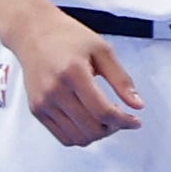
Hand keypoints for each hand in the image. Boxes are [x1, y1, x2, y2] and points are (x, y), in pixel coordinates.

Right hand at [8, 7, 144, 145]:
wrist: (33, 32)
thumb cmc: (67, 37)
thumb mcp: (102, 50)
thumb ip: (121, 79)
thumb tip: (137, 105)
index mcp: (73, 72)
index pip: (103, 111)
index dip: (124, 121)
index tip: (135, 121)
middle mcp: (55, 90)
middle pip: (91, 129)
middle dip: (112, 128)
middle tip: (120, 117)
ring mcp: (43, 102)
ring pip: (78, 138)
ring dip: (97, 134)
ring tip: (104, 118)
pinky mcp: (37, 109)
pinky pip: (63, 137)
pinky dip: (81, 136)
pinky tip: (88, 120)